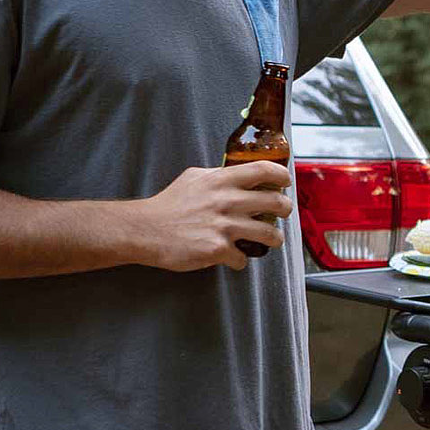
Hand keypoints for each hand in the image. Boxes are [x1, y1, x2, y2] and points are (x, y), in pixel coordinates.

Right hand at [132, 162, 293, 271]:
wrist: (144, 229)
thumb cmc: (168, 204)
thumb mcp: (194, 178)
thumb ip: (219, 176)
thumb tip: (238, 174)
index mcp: (222, 180)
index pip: (263, 169)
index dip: (281, 175)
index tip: (285, 182)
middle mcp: (227, 201)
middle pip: (276, 202)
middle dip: (286, 209)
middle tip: (284, 212)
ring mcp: (224, 226)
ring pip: (270, 234)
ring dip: (275, 238)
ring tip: (272, 240)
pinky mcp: (218, 249)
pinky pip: (243, 258)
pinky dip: (240, 260)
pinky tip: (233, 257)